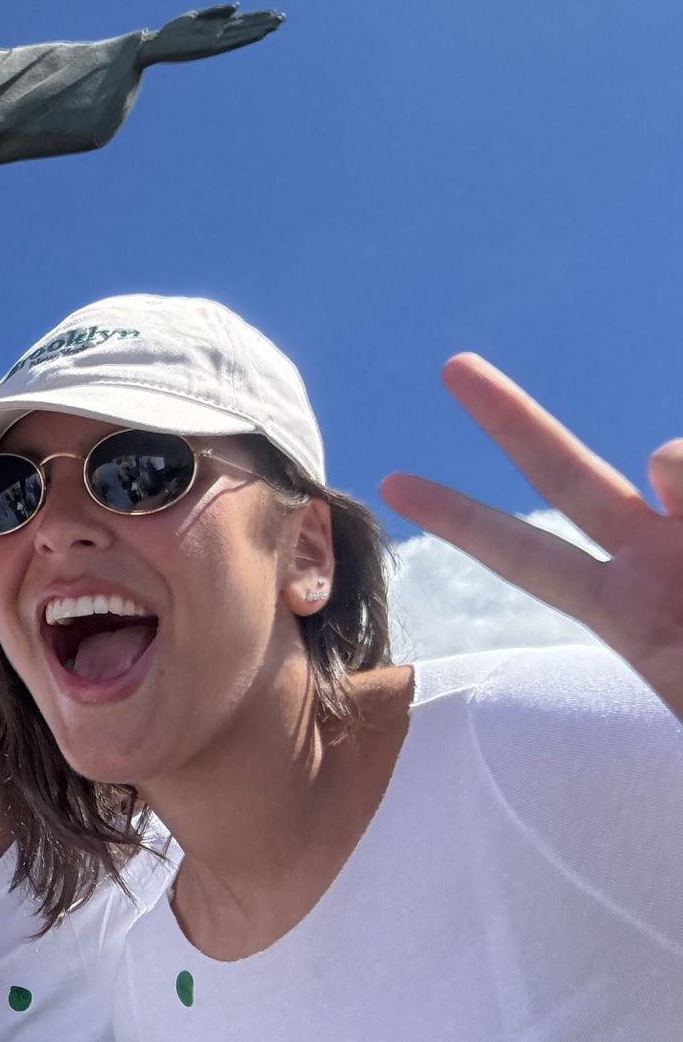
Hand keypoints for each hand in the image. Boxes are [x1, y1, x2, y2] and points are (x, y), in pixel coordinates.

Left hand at [139, 4, 283, 65]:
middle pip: (246, 27)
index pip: (242, 21)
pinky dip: (246, 37)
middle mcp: (219, 35)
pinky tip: (258, 33)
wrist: (156, 44)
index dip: (258, 16)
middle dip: (264, 22)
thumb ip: (216, 11)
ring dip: (259, 29)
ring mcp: (216, 41)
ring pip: (243, 34)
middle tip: (283, 18)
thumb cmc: (174, 32)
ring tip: (276, 24)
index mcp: (216, 28)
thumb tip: (238, 6)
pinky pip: (232, 41)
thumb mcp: (196, 16)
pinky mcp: (209, 46)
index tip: (274, 12)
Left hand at [381, 354, 682, 717]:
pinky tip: (677, 494)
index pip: (527, 557)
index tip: (389, 483)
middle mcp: (661, 553)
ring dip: (682, 479)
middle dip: (511, 421)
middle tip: (451, 365)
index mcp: (629, 609)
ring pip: (669, 460)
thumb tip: (663, 463)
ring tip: (682, 549)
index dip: (462, 520)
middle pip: (567, 476)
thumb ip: (648, 589)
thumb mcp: (681, 675)